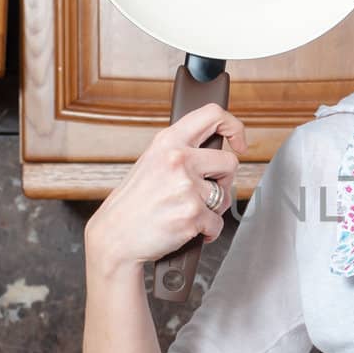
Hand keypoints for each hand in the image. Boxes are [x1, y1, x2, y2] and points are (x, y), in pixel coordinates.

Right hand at [85, 104, 248, 275]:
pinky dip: (207, 231)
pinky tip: (186, 227)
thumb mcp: (152, 162)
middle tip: (205, 192)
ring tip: (186, 211)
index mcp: (169, 141)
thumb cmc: (133, 203)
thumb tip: (216, 150)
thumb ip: (182, 151)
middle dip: (223, 180)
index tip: (238, 142)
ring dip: (213, 209)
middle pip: (230, 162)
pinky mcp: (193, 213)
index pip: (212, 115)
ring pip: (225, 196)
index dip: (234, 127)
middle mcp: (179, 159)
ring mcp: (187, 186)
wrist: (115, 236)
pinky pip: (218, 223)